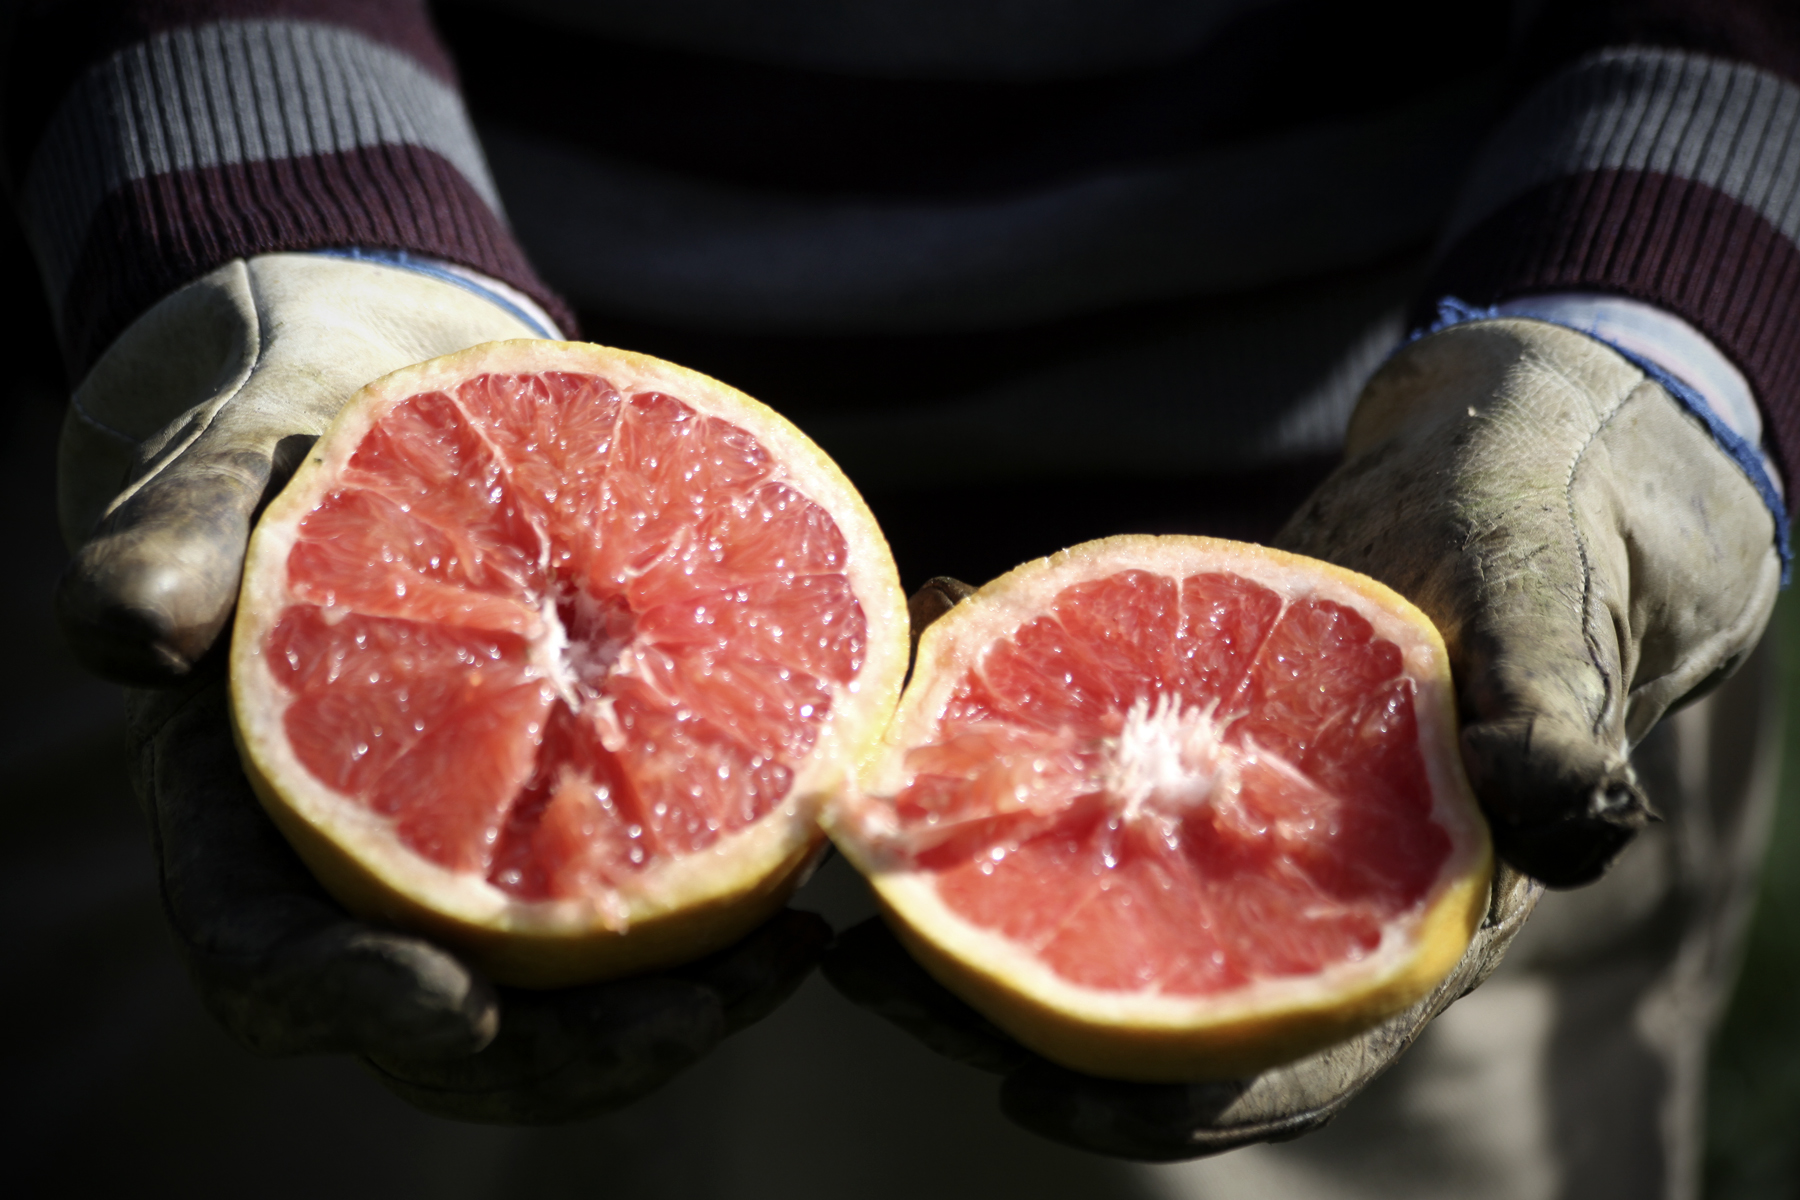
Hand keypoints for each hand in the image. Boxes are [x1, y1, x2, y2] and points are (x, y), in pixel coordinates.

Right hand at [80, 253, 829, 1119]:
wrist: (402, 439)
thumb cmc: (297, 461)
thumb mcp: (220, 484)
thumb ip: (165, 550)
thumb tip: (122, 628)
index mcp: (250, 833)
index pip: (276, 965)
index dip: (356, 1002)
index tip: (460, 1007)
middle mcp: (370, 877)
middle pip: (453, 1033)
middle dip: (571, 1055)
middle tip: (693, 1016)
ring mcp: (479, 868)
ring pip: (567, 1006)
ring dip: (678, 1008)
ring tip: (789, 956)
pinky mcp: (574, 833)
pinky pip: (647, 903)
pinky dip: (725, 914)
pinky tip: (813, 867)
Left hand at [826, 317, 1777, 1156]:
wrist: (1499, 462)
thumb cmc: (1546, 535)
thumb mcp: (1556, 610)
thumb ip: (1561, 714)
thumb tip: (1575, 826)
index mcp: (1398, 904)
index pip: (1284, 1051)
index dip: (1165, 1098)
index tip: (1019, 1086)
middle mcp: (1295, 878)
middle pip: (1135, 983)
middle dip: (993, 984)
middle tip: (860, 957)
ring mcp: (1231, 808)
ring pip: (1082, 875)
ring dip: (964, 862)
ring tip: (853, 820)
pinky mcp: (1187, 729)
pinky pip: (1078, 756)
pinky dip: (1001, 722)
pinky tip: (934, 650)